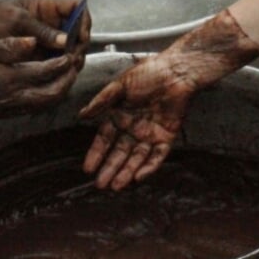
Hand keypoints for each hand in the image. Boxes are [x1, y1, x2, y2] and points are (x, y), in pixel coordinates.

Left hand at [0, 0, 91, 64]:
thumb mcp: (14, 20)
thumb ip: (39, 30)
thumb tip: (65, 41)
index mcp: (46, 7)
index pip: (77, 6)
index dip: (84, 20)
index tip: (81, 36)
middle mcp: (50, 23)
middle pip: (79, 31)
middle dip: (79, 45)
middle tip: (73, 60)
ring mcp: (46, 41)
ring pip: (71, 49)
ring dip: (72, 60)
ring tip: (66, 71)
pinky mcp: (39, 58)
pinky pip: (58, 63)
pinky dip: (61, 70)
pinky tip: (58, 78)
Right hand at [0, 34, 79, 116]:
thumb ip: (9, 45)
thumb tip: (33, 42)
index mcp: (6, 78)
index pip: (46, 73)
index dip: (63, 63)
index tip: (72, 52)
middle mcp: (9, 98)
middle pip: (52, 95)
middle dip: (68, 80)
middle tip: (75, 65)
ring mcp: (6, 108)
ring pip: (44, 105)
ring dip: (59, 90)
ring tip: (65, 74)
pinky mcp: (2, 113)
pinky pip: (32, 109)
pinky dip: (45, 98)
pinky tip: (46, 85)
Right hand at [78, 53, 197, 190]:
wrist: (176, 71)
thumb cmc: (149, 73)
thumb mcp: (120, 86)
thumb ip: (102, 101)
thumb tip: (82, 115)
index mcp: (119, 115)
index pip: (105, 139)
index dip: (96, 153)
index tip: (87, 168)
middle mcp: (133, 128)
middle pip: (119, 153)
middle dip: (110, 168)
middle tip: (100, 184)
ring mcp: (150, 134)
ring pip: (136, 158)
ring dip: (126, 172)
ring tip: (116, 186)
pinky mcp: (167, 137)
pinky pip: (157, 155)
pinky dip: (149, 166)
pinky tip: (138, 176)